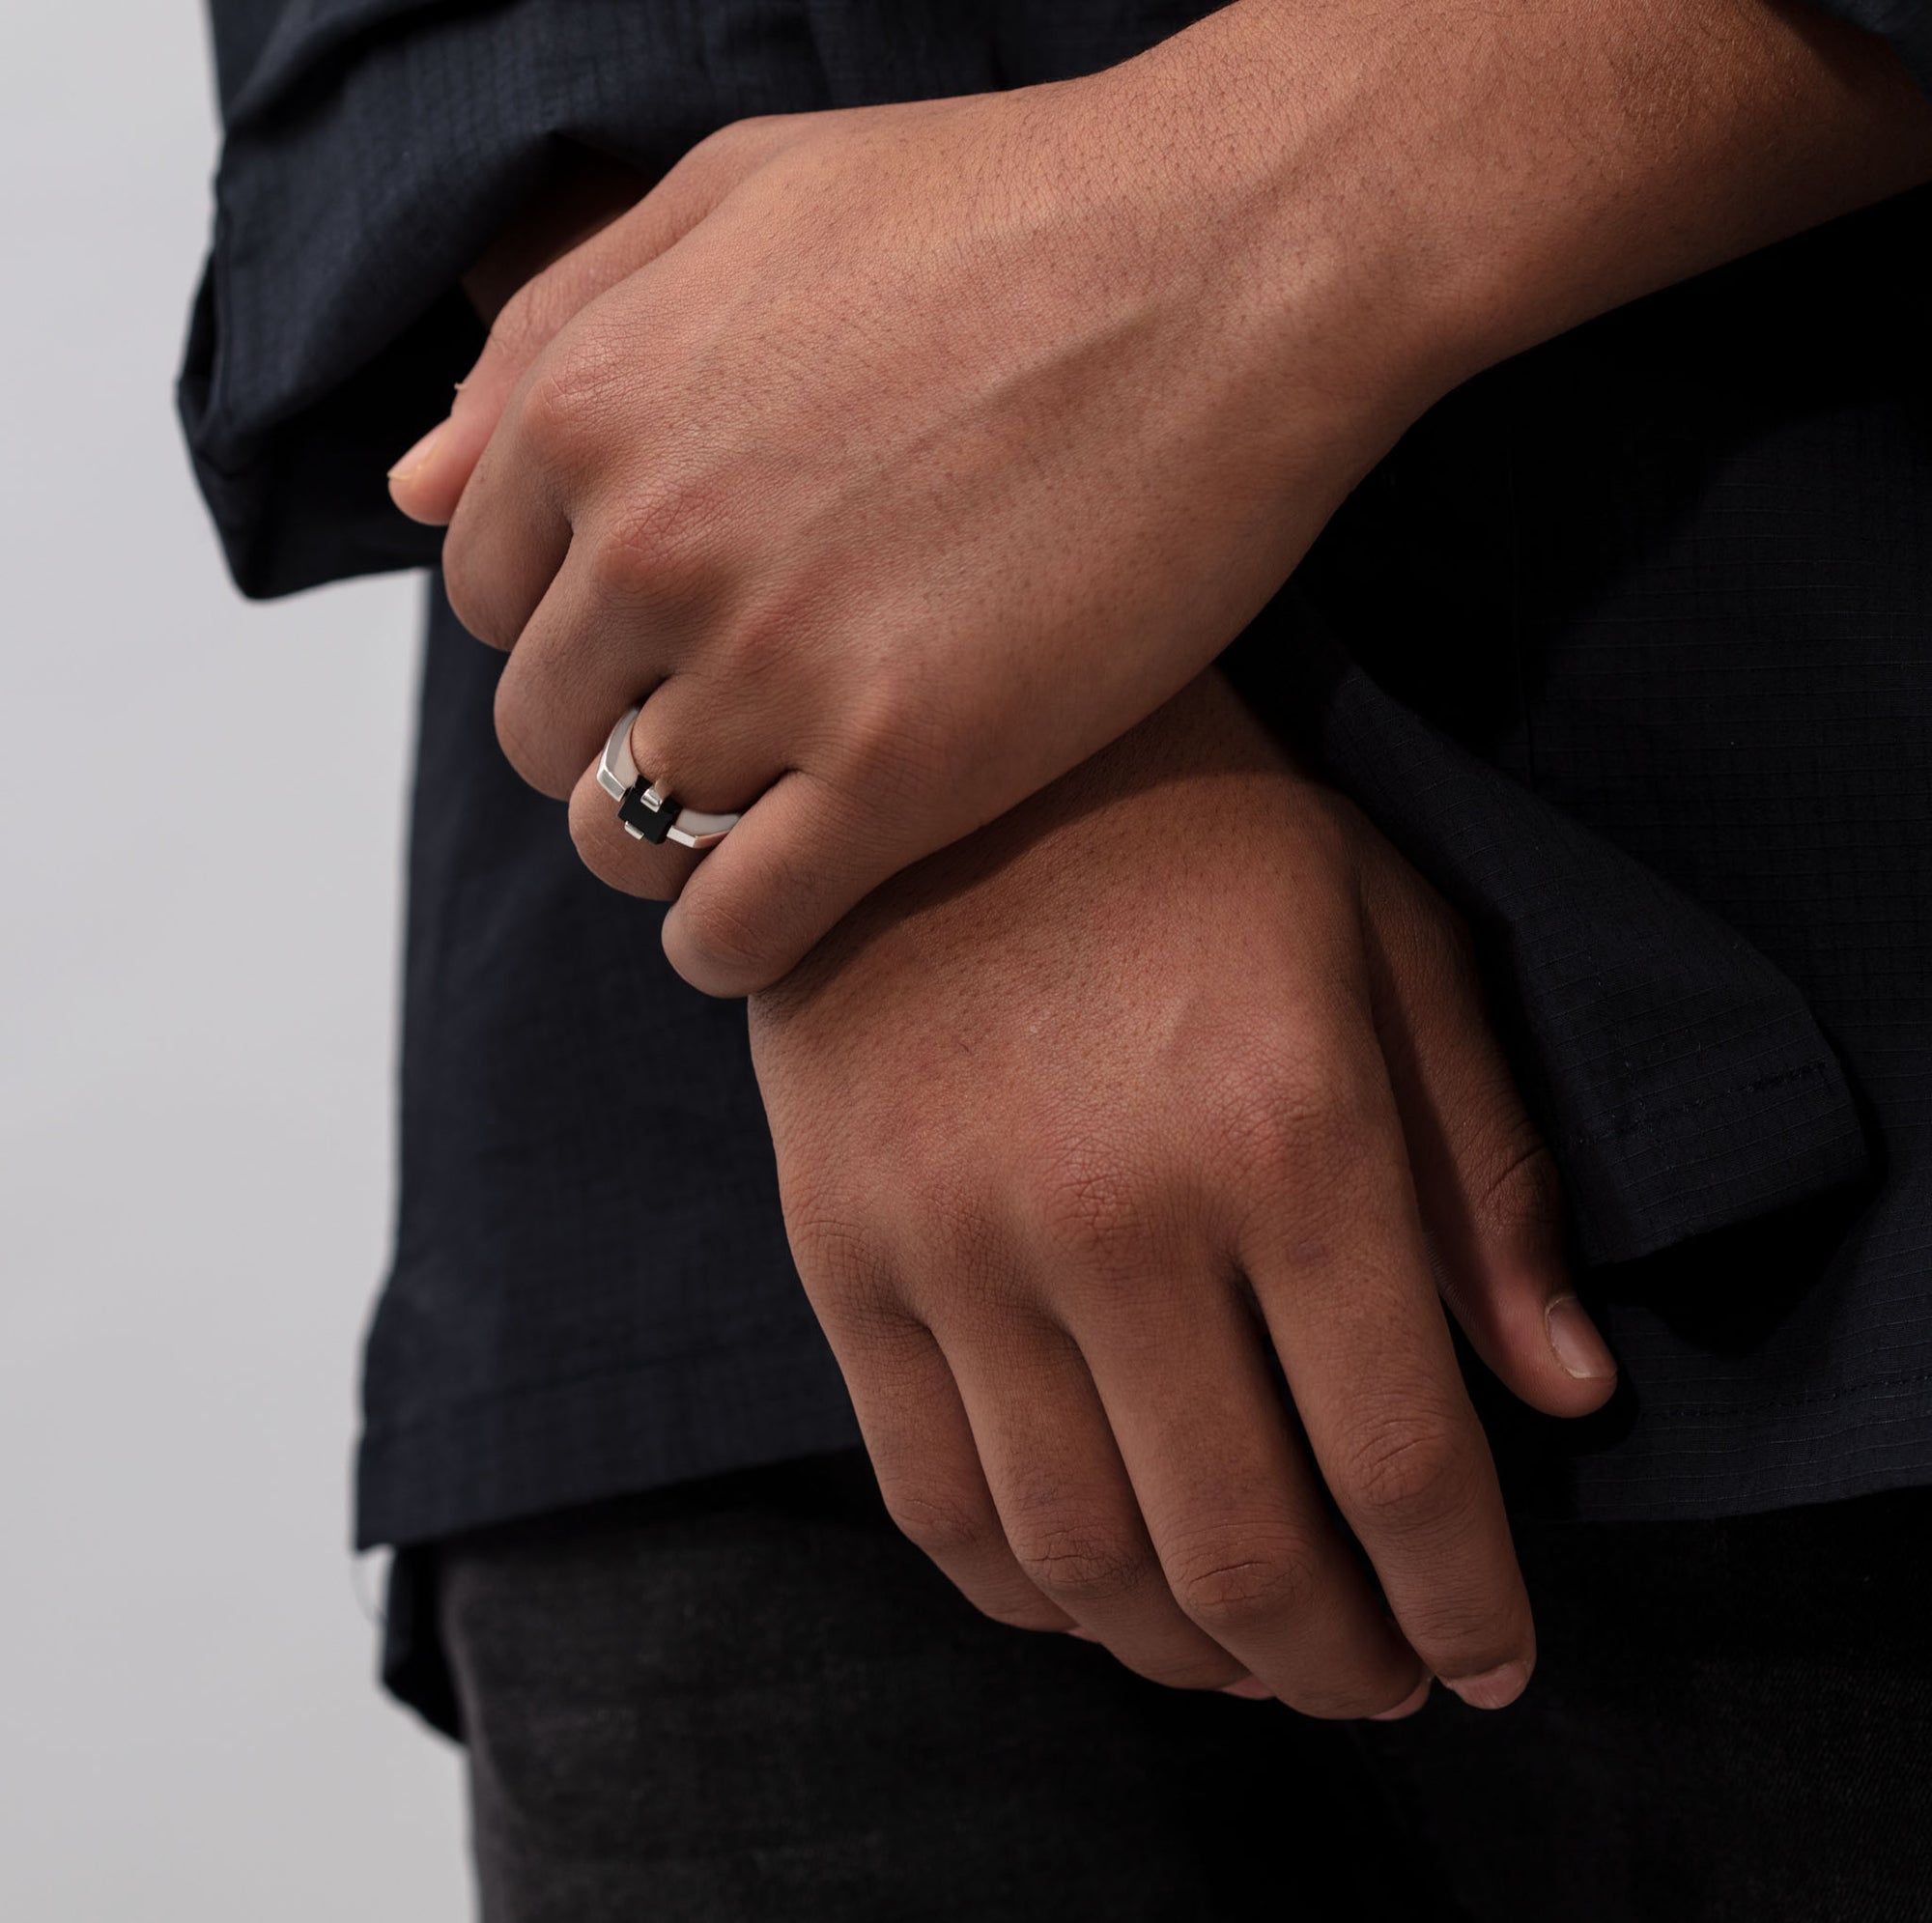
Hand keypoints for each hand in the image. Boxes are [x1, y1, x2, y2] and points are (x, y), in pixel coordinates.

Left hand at [393, 0, 1930, 999]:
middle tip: (720, 730)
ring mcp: (777, 669)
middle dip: (613, 736)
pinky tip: (770, 923)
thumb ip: (555, 337)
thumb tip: (415, 488)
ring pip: (626, 838)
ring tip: (752, 824)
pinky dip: (728, 946)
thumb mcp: (735, 198)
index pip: (491, 598)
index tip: (654, 640)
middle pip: (549, 729)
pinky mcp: (905, 772)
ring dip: (667, 849)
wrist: (1236, 265)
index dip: (572, 628)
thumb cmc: (1002, 210)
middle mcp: (654, 546)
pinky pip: (738, 927)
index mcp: (591, 406)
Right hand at [746, 670, 1617, 1716]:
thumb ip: (1483, 1173)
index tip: (1491, 1665)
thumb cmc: (1200, 835)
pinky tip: (1093, 1589)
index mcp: (1285, 1131)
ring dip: (1185, 1654)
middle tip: (1378, 1679)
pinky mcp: (842, 1252)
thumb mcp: (1392, 942)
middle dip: (1336, 1662)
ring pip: (1079, 1555)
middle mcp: (1112, 1213)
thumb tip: (1564, 1394)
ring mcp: (952, 1243)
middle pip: (1240, 1548)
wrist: (940, 757)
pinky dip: (1025, 1591)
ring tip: (1247, 1658)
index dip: (1462, 1599)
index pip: (1402, 1458)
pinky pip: (930, 1496)